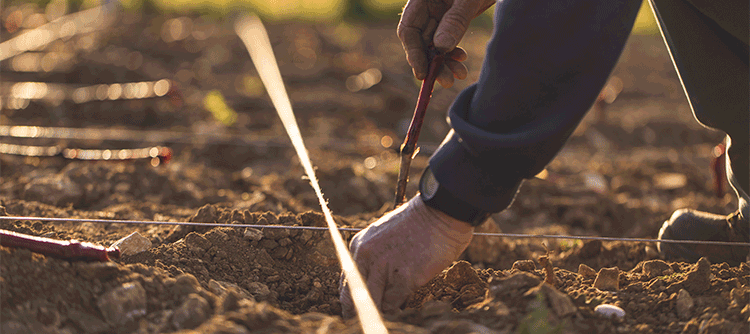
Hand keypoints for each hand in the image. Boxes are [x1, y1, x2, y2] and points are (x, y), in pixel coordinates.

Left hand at [339, 196, 473, 317]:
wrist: (440, 213)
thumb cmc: (418, 224)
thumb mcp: (384, 235)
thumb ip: (374, 256)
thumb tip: (372, 282)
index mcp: (359, 245)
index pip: (346, 280)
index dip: (351, 298)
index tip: (355, 309)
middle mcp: (367, 256)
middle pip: (353, 295)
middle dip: (357, 310)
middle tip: (363, 320)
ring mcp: (384, 267)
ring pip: (373, 302)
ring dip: (380, 309)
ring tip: (383, 315)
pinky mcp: (404, 277)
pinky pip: (393, 303)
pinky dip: (397, 306)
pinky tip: (403, 302)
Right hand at [397, 0, 494, 87]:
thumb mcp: (469, 0)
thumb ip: (455, 21)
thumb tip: (440, 48)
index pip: (409, 29)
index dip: (414, 53)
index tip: (424, 73)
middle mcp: (427, 6)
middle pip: (421, 40)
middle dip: (432, 62)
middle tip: (446, 81)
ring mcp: (438, 13)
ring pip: (434, 43)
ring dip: (444, 62)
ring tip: (459, 75)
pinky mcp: (451, 18)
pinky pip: (446, 40)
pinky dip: (452, 53)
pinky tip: (461, 61)